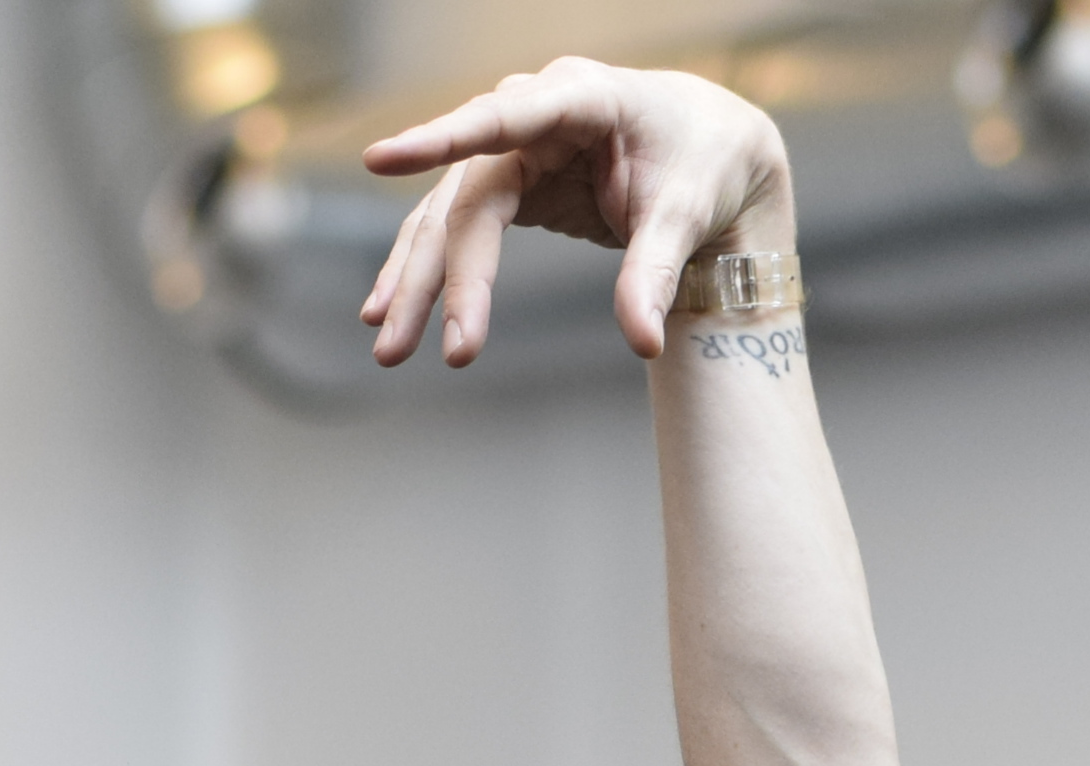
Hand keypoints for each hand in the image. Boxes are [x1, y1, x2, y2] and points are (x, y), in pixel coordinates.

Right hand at [359, 58, 793, 368]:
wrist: (709, 151)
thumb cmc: (701, 164)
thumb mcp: (687, 215)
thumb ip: (656, 273)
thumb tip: (643, 344)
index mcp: (578, 97)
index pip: (499, 121)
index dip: (439, 140)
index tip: (380, 159)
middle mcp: (530, 115)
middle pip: (467, 197)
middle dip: (437, 275)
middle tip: (403, 342)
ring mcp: (511, 150)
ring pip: (448, 217)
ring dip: (417, 282)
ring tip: (386, 345)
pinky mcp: (509, 184)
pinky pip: (458, 229)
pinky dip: (433, 273)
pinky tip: (393, 311)